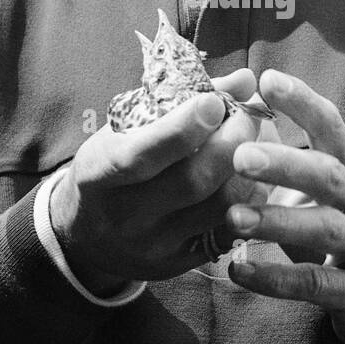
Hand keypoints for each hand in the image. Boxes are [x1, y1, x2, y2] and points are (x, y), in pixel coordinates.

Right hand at [50, 68, 268, 295]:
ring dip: (248, 170)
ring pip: (218, 209)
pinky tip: (255, 176)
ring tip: (257, 142)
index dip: (182, 129)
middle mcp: (124, 216)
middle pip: (191, 182)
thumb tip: (244, 80)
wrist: (86, 234)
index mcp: (99, 174)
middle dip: (230, 143)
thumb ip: (182, 101)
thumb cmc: (112, 165)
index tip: (214, 102)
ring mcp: (154, 244)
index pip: (141, 154)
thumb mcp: (126, 128)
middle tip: (248, 116)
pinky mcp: (179, 263)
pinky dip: (249, 200)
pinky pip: (228, 231)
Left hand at [224, 70, 344, 343]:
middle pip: (329, 176)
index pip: (333, 130)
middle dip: (285, 164)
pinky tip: (238, 269)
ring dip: (277, 222)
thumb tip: (241, 125)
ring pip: (325, 229)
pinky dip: (275, 277)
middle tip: (240, 155)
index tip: (266, 80)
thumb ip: (293, 169)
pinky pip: (316, 283)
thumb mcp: (332, 200)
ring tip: (232, 217)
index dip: (303, 103)